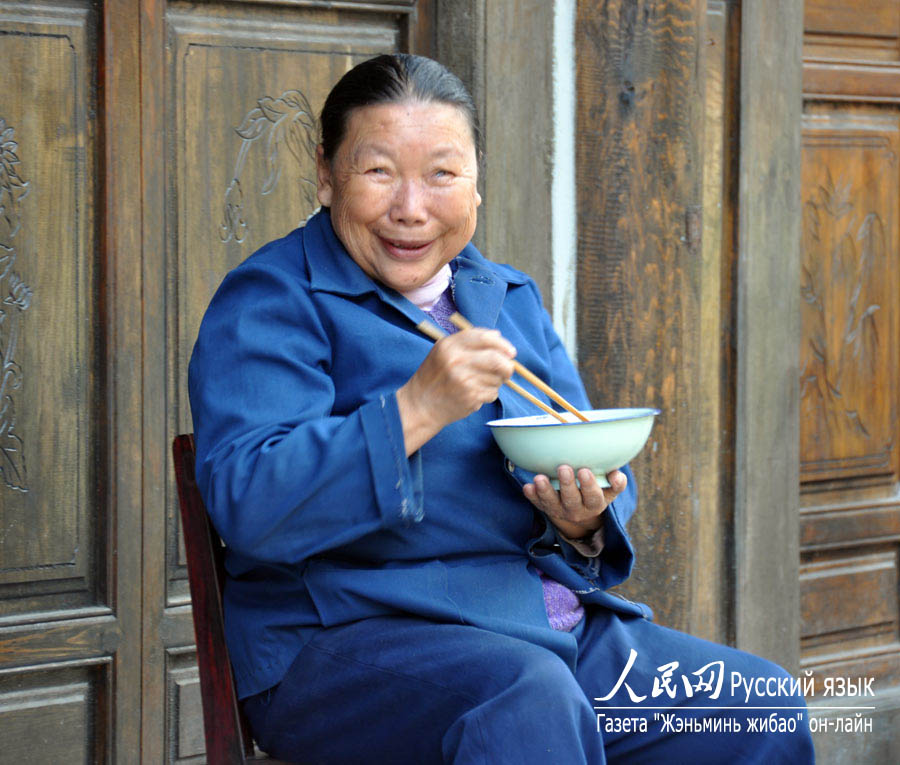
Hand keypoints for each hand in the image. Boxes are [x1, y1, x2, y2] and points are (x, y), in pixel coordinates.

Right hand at [397, 328, 515, 454]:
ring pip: (497, 378)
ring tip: (479, 384)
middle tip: (506, 371)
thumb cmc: (435, 376)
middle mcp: (457, 360)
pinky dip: (489, 394)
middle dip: (507, 366)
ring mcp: (464, 380)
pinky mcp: (470, 397)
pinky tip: (474, 394)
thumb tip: (498, 335)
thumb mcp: (444, 351)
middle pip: (497, 359)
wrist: (421, 405)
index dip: (502, 344)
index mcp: (450, 345)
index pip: (485, 338)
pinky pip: (492, 393)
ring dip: (495, 382)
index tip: (510, 352)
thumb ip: (469, 341)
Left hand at [523, 466, 626, 538]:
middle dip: (567, 484)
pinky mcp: (546, 507)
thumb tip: (617, 475)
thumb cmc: (596, 491)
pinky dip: (532, 496)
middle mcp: (576, 510)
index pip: (593, 497)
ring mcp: (559, 510)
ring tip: (539, 478)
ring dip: (545, 491)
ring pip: (551, 503)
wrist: (581, 511)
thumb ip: (616, 482)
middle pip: (571, 500)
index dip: (589, 485)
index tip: (584, 471)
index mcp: (594, 504)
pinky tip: (527, 487)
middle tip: (563, 468)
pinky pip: (538, 503)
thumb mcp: (609, 490)